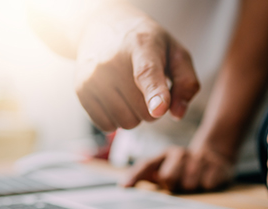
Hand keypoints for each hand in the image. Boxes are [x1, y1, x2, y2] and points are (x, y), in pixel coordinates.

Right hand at [75, 6, 198, 130]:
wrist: (102, 25)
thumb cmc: (147, 43)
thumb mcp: (175, 53)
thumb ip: (186, 82)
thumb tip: (176, 114)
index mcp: (142, 45)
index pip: (147, 73)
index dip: (155, 94)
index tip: (159, 109)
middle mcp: (112, 60)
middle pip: (144, 112)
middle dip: (152, 108)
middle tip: (147, 87)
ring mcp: (94, 75)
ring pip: (126, 122)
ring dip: (134, 115)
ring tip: (131, 91)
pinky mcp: (81, 89)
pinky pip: (106, 125)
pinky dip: (115, 119)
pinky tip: (116, 99)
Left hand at [120, 146, 233, 191]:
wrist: (215, 155)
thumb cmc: (183, 166)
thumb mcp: (164, 166)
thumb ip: (143, 174)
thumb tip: (124, 184)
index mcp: (166, 154)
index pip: (147, 165)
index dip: (135, 175)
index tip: (125, 186)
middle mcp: (181, 154)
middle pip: (168, 178)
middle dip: (173, 185)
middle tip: (179, 183)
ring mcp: (200, 159)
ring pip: (189, 184)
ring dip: (191, 188)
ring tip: (194, 181)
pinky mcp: (217, 167)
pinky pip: (207, 185)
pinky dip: (206, 187)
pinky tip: (207, 180)